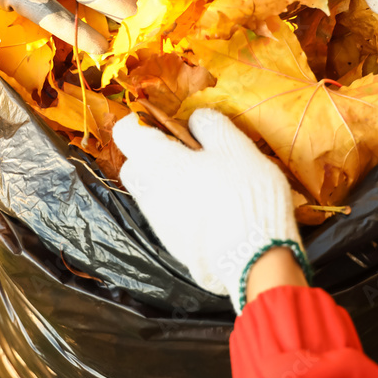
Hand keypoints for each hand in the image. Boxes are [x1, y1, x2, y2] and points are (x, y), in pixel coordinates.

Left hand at [113, 109, 308, 312]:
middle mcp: (148, 192)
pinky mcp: (172, 245)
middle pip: (134, 165)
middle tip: (189, 153)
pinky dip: (181, 206)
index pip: (126, 132)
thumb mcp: (235, 147)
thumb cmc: (242, 193)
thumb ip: (211, 126)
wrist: (251, 257)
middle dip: (154, 154)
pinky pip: (168, 215)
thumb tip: (195, 120)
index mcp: (156, 162)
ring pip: (152, 192)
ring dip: (170, 182)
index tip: (166, 121)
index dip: (142, 121)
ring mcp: (158, 222)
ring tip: (207, 181)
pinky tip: (211, 208)